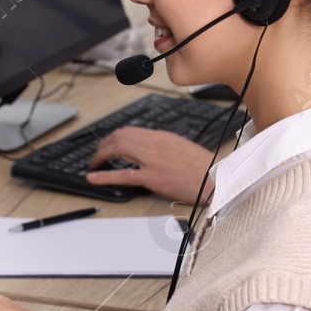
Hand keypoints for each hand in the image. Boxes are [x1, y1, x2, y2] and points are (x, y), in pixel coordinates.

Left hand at [87, 126, 216, 203]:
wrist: (217, 179)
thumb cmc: (203, 167)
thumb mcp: (181, 147)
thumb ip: (163, 146)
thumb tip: (147, 149)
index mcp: (162, 136)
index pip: (130, 131)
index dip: (113, 137)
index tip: (108, 144)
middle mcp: (155, 144)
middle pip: (120, 137)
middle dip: (103, 145)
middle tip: (97, 155)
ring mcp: (153, 160)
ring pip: (118, 150)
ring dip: (100, 156)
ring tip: (93, 165)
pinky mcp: (153, 177)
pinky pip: (123, 174)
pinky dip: (104, 175)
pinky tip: (93, 177)